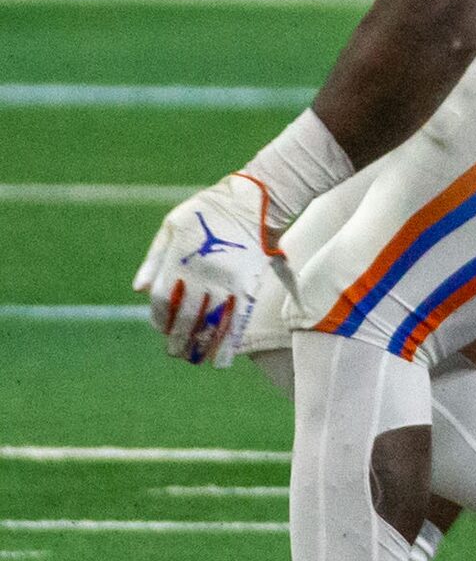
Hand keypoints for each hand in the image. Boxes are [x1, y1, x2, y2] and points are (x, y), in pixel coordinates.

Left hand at [133, 175, 279, 365]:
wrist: (251, 200)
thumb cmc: (206, 212)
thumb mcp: (172, 226)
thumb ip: (155, 258)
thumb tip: (139, 290)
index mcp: (179, 258)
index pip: (162, 299)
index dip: (160, 319)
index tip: (162, 329)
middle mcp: (201, 273)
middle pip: (186, 316)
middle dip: (180, 340)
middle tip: (176, 354)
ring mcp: (226, 280)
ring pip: (211, 322)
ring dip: (202, 345)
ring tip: (196, 360)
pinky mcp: (247, 284)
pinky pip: (237, 318)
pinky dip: (230, 341)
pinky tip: (223, 359)